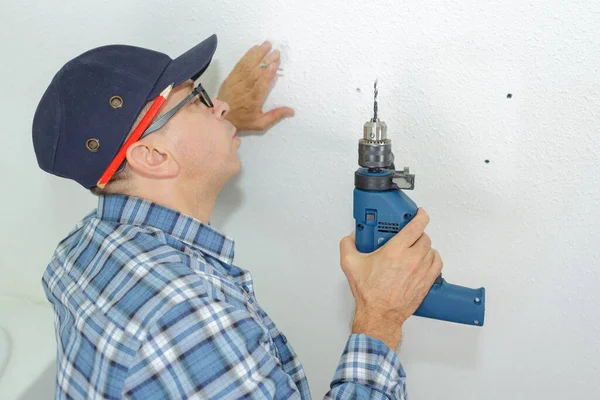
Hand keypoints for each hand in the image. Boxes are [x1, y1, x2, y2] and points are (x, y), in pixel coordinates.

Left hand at [217, 41, 293, 130]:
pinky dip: (247, 56)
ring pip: (247, 66)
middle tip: (275, 52)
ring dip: (258, 54)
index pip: (260, 86)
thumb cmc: (242, 121)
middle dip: (266, 61)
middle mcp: (243, 90)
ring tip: (267, 45)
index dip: (267, 75)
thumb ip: (275, 116)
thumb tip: (291, 111)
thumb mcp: (260, 124)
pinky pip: (239, 65)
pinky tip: (254, 49)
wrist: (220, 117)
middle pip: (255, 73)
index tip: (274, 65)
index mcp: (251, 101)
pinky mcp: (230, 78)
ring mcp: (235, 83)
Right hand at [339, 208, 443, 349]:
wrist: (379, 314)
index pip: (415, 226)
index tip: (419, 213)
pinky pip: (437, 263)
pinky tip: (425, 259)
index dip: (420, 216)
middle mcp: (411, 259)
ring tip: (414, 248)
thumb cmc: (370, 293)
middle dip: (417, 234)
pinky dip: (433, 258)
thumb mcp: (350, 264)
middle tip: (408, 235)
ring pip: (431, 249)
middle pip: (424, 237)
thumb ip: (348, 245)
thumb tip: (351, 237)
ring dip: (424, 246)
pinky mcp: (427, 282)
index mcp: (395, 251)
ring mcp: (421, 271)